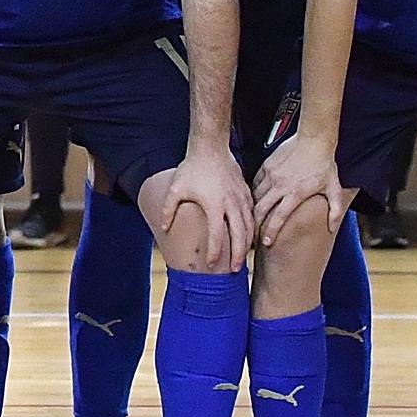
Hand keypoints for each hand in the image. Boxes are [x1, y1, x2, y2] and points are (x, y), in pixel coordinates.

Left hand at [158, 142, 254, 272]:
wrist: (210, 147)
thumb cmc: (192, 168)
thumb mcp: (175, 189)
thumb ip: (169, 210)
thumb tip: (164, 229)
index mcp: (214, 205)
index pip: (217, 235)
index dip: (215, 252)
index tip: (212, 264)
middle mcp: (230, 203)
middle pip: (239, 235)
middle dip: (239, 254)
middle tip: (236, 269)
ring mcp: (241, 197)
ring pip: (250, 225)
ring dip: (248, 243)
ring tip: (245, 257)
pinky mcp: (246, 192)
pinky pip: (252, 214)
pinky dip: (253, 227)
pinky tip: (250, 235)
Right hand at [251, 129, 348, 247]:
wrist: (314, 139)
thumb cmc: (324, 163)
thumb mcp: (334, 188)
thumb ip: (335, 210)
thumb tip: (332, 228)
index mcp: (295, 193)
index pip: (278, 217)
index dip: (271, 232)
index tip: (266, 242)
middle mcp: (280, 185)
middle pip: (261, 209)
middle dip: (255, 224)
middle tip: (254, 234)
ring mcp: (271, 174)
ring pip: (256, 196)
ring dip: (254, 209)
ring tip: (253, 218)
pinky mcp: (267, 165)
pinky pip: (255, 182)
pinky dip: (253, 192)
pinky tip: (255, 198)